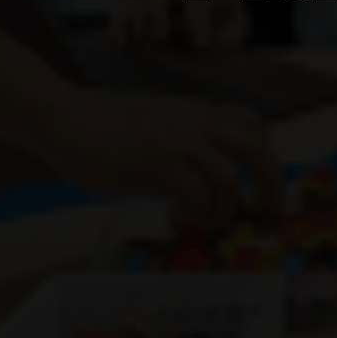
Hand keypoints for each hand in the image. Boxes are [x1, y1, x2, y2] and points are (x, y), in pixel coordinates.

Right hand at [34, 88, 281, 232]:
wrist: (66, 119)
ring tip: (206, 224)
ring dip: (223, 210)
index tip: (261, 183)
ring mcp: (179, 143)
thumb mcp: (157, 122)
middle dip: (270, 185)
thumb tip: (201, 174)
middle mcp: (196, 123)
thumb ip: (184, 139)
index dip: (265, 154)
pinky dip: (193, 216)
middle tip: (267, 216)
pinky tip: (176, 221)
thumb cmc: (101, 124)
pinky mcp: (159, 166)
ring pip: (228, 178)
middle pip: (256, 148)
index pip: (252, 124)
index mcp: (197, 112)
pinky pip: (196, 197)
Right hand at [110, 0, 251, 51]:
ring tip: (149, 50)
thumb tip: (217, 38)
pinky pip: (120, 12)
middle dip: (156, 12)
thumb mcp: (236, 29)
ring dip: (139, 24)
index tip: (201, 42)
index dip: (197, 15)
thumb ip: (232, 32)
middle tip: (160, 37)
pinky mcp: (136, 12)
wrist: (211, 26)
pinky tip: (126, 47)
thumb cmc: (223, 26)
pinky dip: (119, 27)